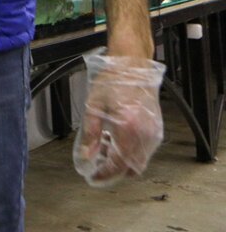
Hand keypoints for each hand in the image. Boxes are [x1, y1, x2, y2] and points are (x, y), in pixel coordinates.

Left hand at [72, 47, 164, 186]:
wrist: (133, 66)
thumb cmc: (112, 81)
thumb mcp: (93, 106)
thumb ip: (89, 134)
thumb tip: (86, 156)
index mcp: (128, 129)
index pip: (118, 164)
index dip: (104, 174)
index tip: (92, 176)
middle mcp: (145, 134)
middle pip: (131, 167)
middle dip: (113, 170)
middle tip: (95, 165)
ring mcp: (154, 133)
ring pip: (139, 161)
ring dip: (121, 161)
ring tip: (102, 147)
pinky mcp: (157, 129)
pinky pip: (145, 150)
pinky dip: (130, 152)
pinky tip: (114, 140)